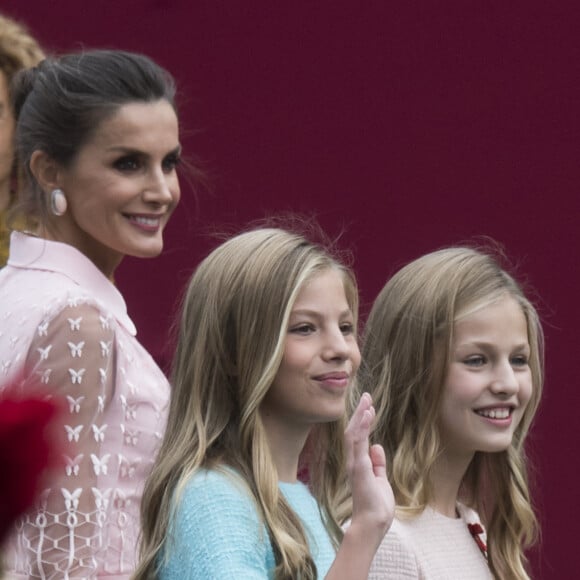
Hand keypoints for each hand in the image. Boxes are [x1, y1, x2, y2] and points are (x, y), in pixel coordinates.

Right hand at [344, 392, 393, 542]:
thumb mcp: (380, 479)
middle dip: (360, 413)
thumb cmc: (376, 506)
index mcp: (358, 463)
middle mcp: (353, 461)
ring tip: (367, 401)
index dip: (363, 420)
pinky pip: (358, 442)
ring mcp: (355, 463)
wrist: (372, 523)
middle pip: (354, 431)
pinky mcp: (359, 467)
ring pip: (354, 433)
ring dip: (360, 416)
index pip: (359, 437)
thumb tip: (377, 446)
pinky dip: (362, 427)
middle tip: (367, 396)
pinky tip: (367, 415)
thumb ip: (378, 463)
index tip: (369, 406)